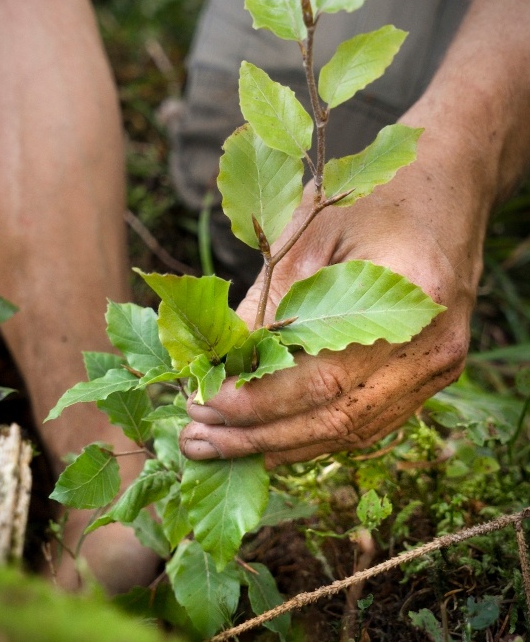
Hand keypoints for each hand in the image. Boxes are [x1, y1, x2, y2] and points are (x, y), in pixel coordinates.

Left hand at [180, 122, 490, 466]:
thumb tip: (217, 365)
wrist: (446, 194)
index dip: (257, 400)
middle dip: (256, 434)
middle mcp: (433, 349)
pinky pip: (363, 425)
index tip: (201, 400)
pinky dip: (309, 436)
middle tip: (194, 438)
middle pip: (334, 418)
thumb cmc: (373, 200)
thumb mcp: (310, 234)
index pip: (323, 377)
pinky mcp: (427, 380)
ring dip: (277, 445)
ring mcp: (436, 371)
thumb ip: (267, 303)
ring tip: (214, 448)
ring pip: (348, 433)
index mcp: (411, 299)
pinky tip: (264, 441)